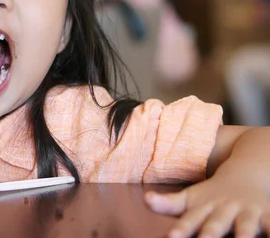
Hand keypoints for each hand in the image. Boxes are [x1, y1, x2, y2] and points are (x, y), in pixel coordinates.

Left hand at [144, 177, 269, 237]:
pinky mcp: (267, 216)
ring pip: (246, 227)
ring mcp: (246, 213)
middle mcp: (224, 210)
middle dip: (210, 234)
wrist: (246, 172)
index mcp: (205, 208)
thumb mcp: (190, 198)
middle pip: (216, 224)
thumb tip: (144, 199)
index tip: (172, 237)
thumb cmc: (212, 194)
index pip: (190, 220)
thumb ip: (167, 203)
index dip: (181, 229)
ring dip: (245, 235)